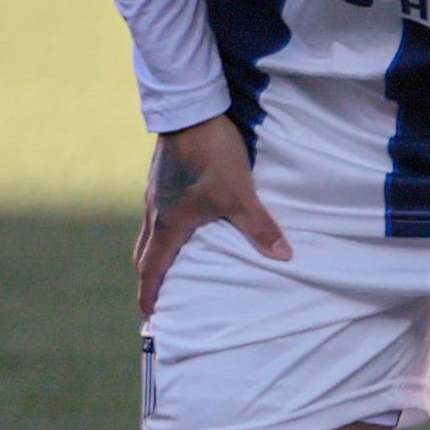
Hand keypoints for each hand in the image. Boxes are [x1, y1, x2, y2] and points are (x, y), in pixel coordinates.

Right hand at [138, 115, 286, 318]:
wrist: (191, 112)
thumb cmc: (212, 156)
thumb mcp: (240, 195)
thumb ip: (260, 228)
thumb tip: (284, 256)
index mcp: (166, 224)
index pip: (151, 269)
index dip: (150, 295)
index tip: (149, 317)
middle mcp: (154, 211)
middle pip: (145, 254)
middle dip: (150, 278)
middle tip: (158, 297)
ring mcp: (155, 193)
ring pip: (149, 232)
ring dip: (156, 252)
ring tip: (170, 265)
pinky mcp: (163, 176)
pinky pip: (157, 212)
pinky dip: (164, 229)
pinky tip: (182, 223)